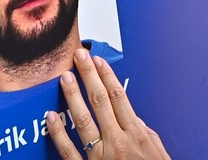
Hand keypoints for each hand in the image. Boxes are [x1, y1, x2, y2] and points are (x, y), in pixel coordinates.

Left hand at [46, 48, 170, 159]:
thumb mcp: (157, 152)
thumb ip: (144, 133)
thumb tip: (132, 116)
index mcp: (136, 135)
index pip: (118, 97)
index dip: (107, 76)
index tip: (98, 60)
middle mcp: (118, 142)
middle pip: (100, 101)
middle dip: (89, 76)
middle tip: (79, 56)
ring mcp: (101, 157)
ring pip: (83, 120)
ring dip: (73, 96)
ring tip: (65, 77)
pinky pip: (69, 151)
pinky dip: (58, 133)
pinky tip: (50, 117)